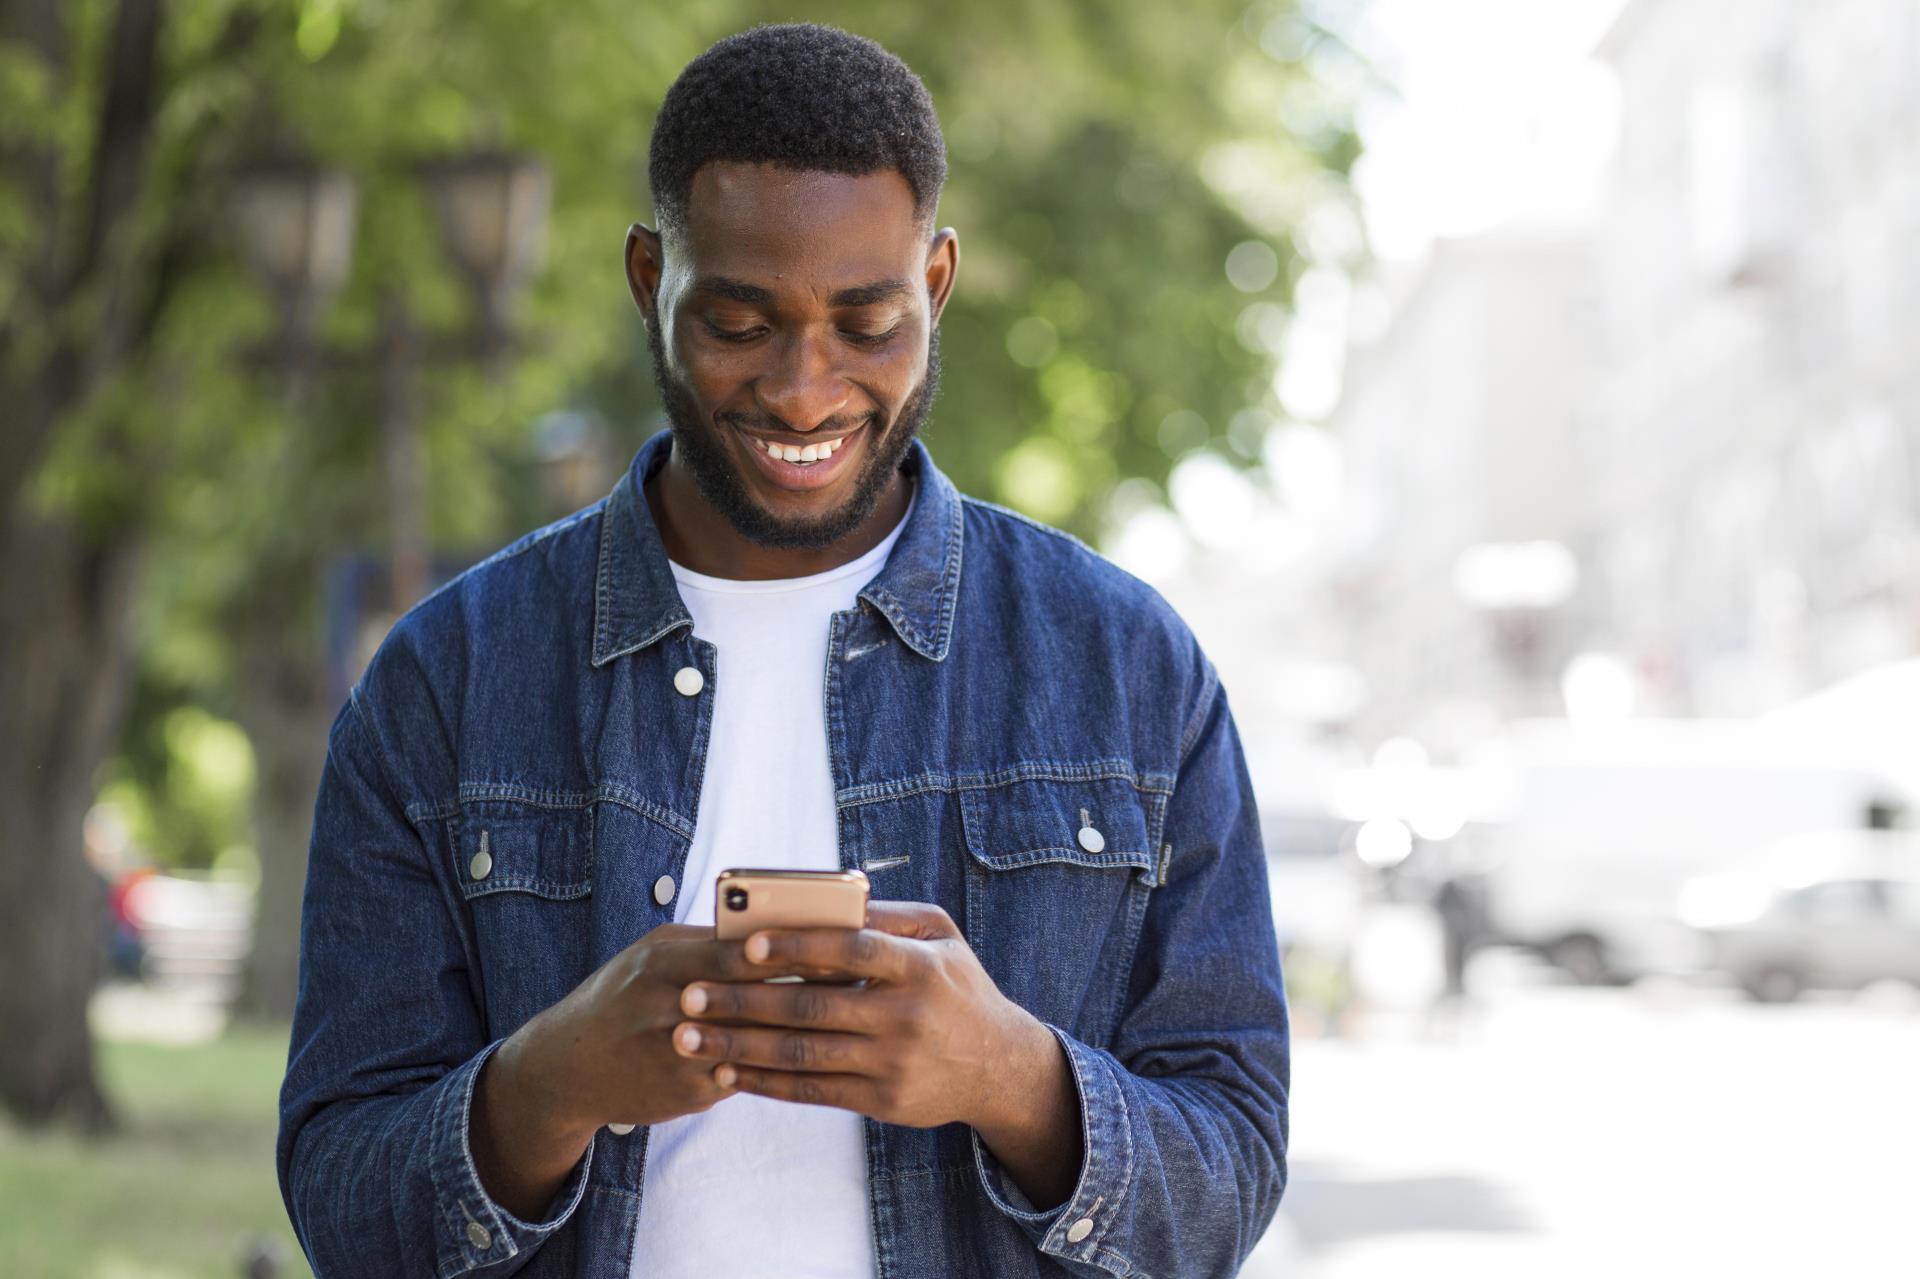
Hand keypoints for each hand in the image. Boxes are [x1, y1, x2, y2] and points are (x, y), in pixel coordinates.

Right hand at [471, 921, 835, 1218]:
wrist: (567, 1067)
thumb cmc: (622, 996)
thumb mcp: (653, 956)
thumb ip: (707, 944)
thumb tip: (775, 932)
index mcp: (666, 958)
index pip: (744, 951)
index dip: (795, 951)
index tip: (840, 946)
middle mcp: (669, 1003)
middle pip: (757, 997)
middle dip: (810, 991)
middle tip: (860, 986)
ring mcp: (678, 1051)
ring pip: (756, 1041)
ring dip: (802, 1032)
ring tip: (847, 1021)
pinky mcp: (685, 1090)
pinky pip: (743, 1076)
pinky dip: (774, 1066)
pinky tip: (808, 1062)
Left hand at [667, 902, 1052, 1131]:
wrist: (998, 1065)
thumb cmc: (956, 986)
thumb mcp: (940, 937)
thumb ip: (886, 916)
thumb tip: (826, 899)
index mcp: (918, 965)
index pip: (850, 951)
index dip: (797, 948)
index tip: (743, 945)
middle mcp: (905, 1015)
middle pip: (811, 1007)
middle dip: (742, 1001)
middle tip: (688, 995)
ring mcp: (892, 1062)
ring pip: (802, 1053)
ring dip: (739, 1045)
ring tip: (689, 1036)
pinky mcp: (882, 1100)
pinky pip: (813, 1090)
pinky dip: (765, 1081)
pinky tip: (728, 1070)